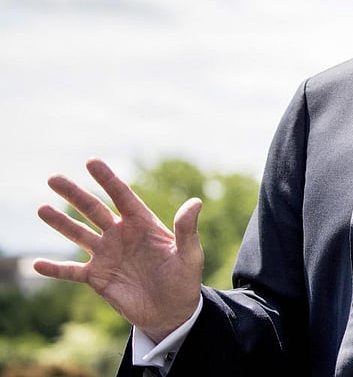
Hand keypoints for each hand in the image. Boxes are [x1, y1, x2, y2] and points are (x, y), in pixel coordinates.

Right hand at [33, 158, 203, 342]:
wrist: (172, 310)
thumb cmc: (184, 279)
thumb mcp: (189, 254)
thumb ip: (187, 229)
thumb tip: (195, 202)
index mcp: (142, 224)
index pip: (122, 196)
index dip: (107, 179)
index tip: (91, 161)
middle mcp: (121, 234)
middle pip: (94, 209)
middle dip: (74, 194)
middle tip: (53, 178)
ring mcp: (107, 255)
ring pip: (78, 234)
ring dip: (60, 222)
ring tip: (42, 208)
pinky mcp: (97, 278)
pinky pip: (71, 271)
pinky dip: (54, 268)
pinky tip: (36, 264)